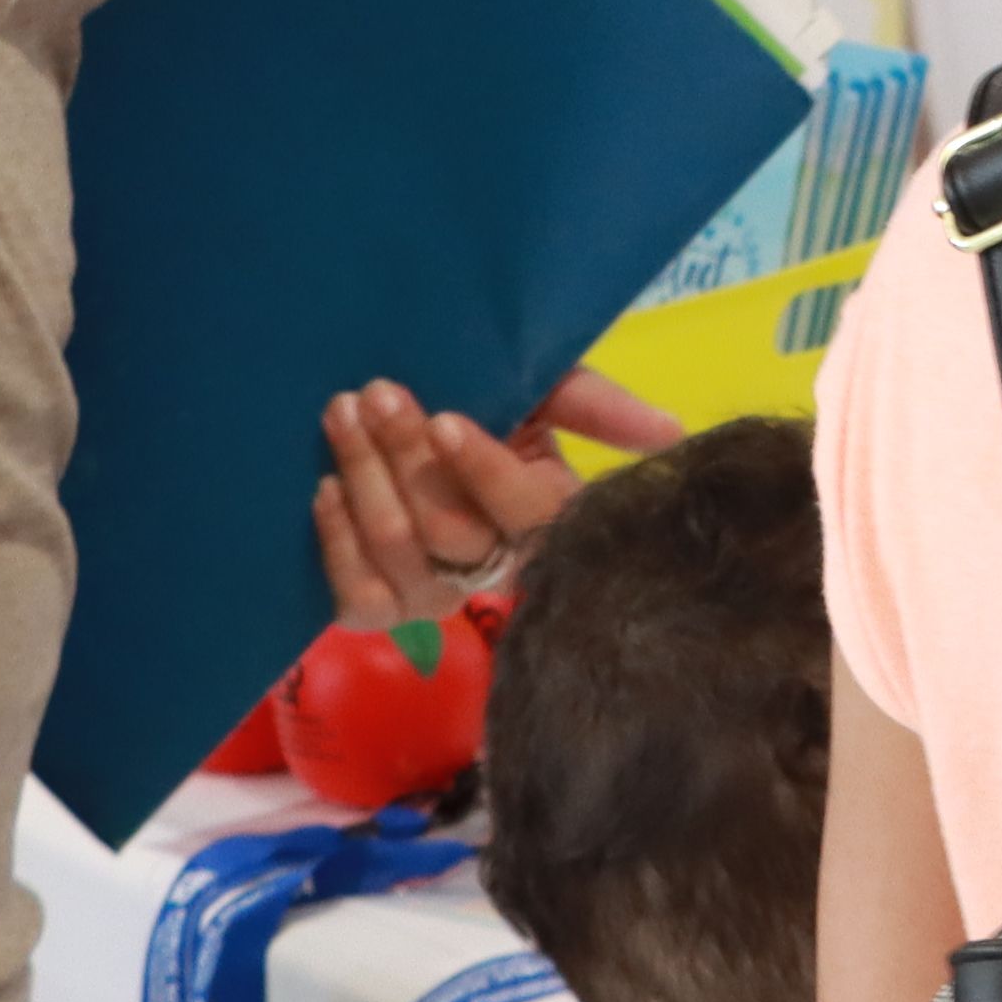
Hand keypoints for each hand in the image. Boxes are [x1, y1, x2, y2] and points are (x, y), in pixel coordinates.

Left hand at [309, 374, 593, 628]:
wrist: (413, 425)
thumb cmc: (492, 410)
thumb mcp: (548, 394)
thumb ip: (598, 407)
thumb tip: (674, 432)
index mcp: (547, 519)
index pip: (527, 515)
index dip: (483, 472)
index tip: (442, 420)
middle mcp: (495, 570)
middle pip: (450, 532)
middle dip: (407, 457)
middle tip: (375, 393)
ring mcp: (436, 596)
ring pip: (399, 553)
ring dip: (365, 479)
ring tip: (343, 415)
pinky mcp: (380, 609)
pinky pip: (359, 595)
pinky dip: (338, 540)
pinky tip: (327, 488)